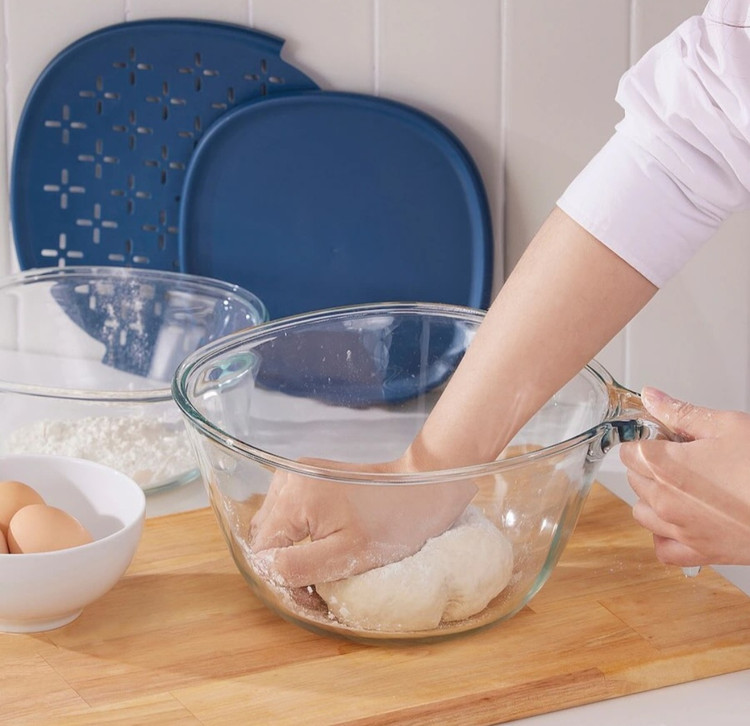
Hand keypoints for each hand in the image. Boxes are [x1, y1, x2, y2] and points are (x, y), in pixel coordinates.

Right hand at [249, 456, 476, 587]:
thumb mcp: (348, 556)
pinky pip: (289, 512)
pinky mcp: (310, 476)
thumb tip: (264, 570)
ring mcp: (298, 474)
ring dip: (291, 550)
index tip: (313, 595)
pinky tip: (323, 543)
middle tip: (320, 585)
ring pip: (275, 526)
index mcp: (294, 496)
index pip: (262, 551)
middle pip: (265, 536)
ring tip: (324, 565)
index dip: (282, 579)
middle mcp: (288, 479)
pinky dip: (300, 533)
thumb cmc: (394, 522)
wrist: (422, 487)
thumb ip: (298, 566)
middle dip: (285, 565)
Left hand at [619, 386, 749, 566]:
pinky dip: (665, 536)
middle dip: (650, 465)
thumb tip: (651, 397)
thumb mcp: (726, 426)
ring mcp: (678, 529)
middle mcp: (663, 500)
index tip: (661, 438)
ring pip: (641, 512)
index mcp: (663, 466)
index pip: (627, 450)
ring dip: (653, 498)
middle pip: (634, 479)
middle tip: (683, 458)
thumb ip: (680, 412)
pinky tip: (681, 521)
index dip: (644, 440)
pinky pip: (663, 548)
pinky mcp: (699, 553)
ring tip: (682, 486)